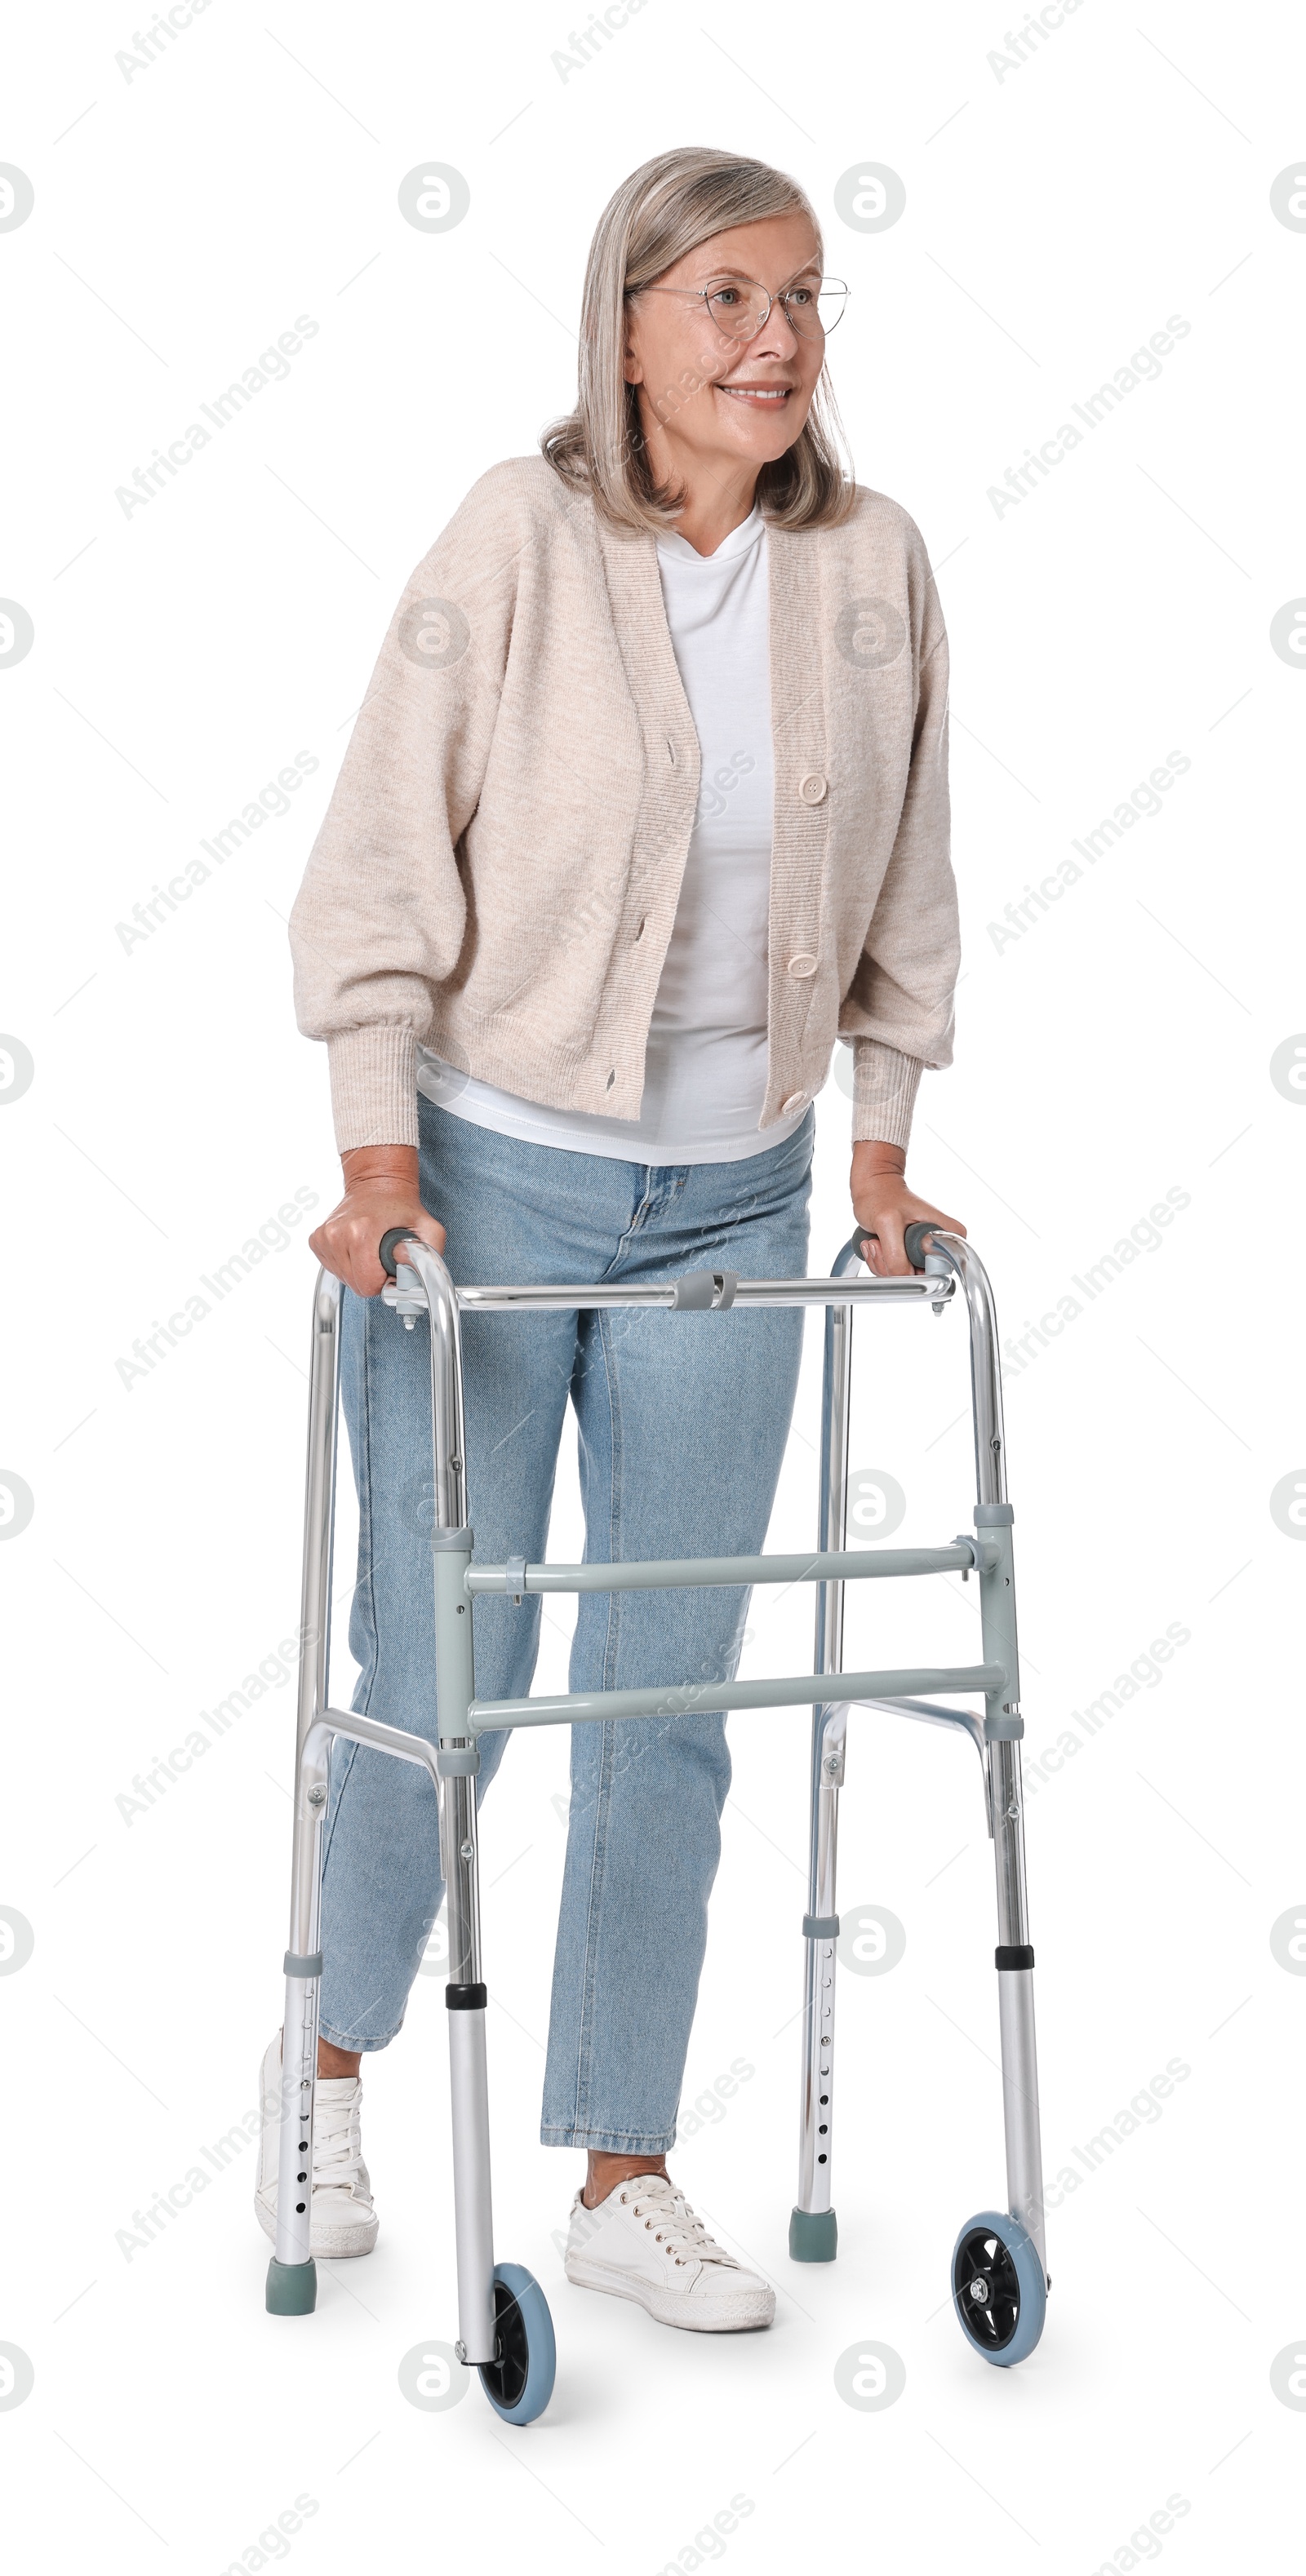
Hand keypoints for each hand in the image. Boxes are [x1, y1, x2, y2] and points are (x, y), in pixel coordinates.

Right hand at [308, 1145, 445, 1297]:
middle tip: (382, 1255)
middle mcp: (337, 1234)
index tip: (391, 1265)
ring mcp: (324, 1237)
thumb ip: (428, 1256)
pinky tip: (357, 1247)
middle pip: (355, 1284)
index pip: (368, 1284)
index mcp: (361, 1232)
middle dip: (373, 1276)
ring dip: (360, 1270)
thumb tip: (408, 1277)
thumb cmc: (400, 1206)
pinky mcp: (317, 1240)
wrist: (376, 1184)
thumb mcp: (428, 1228)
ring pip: (344, 1278)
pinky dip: (347, 1264)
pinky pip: (333, 1269)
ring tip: (370, 1248)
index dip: (384, 1281)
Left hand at [850, 1141, 964, 1277]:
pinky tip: (875, 1242)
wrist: (872, 1187)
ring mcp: (920, 1252)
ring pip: (901, 1276)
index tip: (900, 1251)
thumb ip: (897, 1255)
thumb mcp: (888, 1224)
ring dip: (881, 1261)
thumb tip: (902, 1278)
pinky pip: (892, 1271)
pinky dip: (878, 1260)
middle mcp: (937, 1245)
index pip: (943, 1268)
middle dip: (893, 1265)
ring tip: (877, 1239)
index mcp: (946, 1234)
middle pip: (919, 1276)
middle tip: (881, 1243)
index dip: (918, 1269)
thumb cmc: (882, 1196)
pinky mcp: (906, 1255)